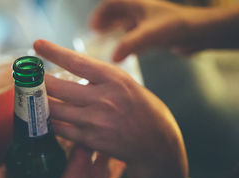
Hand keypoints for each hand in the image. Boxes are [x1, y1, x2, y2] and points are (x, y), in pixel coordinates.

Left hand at [34, 39, 187, 177]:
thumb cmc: (140, 108)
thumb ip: (98, 78)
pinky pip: (60, 129)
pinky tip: (46, 118)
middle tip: (28, 79)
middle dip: (38, 83)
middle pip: (58, 87)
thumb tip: (68, 73)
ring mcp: (96, 121)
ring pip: (55, 110)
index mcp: (114, 79)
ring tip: (33, 99)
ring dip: (40, 104)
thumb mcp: (125, 84)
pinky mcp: (91, 139)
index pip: (77, 61)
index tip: (37, 45)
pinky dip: (50, 123)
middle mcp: (104, 98)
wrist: (155, 142)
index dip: (53, 52)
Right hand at [90, 0, 238, 60]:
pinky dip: (128, 42)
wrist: (199, 33)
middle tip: (96, 36)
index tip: (92, 28)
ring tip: (107, 44)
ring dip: (116, 33)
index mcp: (137, 4)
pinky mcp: (156, 33)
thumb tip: (113, 58)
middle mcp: (141, 11)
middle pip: (117, 13)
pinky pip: (137, 36)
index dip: (99, 14)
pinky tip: (126, 53)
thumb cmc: (175, 27)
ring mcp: (149, 22)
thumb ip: (129, 45)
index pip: (111, 4)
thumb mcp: (148, 35)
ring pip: (127, 25)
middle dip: (106, 23)